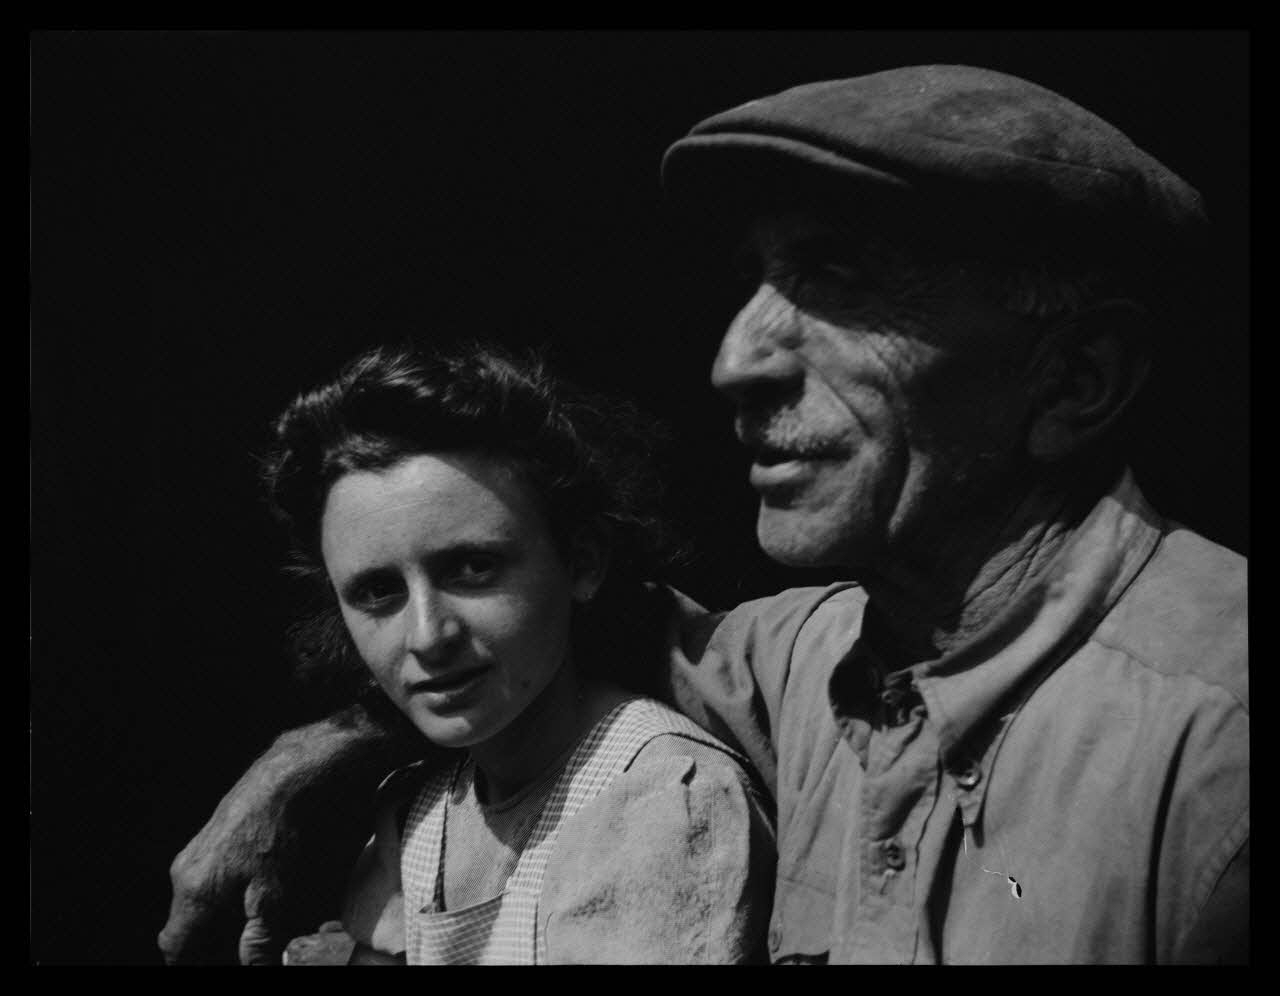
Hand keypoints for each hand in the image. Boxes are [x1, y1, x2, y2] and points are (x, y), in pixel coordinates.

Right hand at [158, 716, 397, 963]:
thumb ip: (259, 939)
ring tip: (271, 917)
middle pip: (189, 924)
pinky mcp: (219, 831)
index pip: (176, 947)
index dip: (192, 963)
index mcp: (192, 892)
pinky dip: (240, 889)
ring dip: (232, 915)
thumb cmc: (281, 832)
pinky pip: (219, 873)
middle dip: (218, 940)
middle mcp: (186, 870)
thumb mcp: (275, 894)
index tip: (218, 962)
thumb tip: (252, 966)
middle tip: (252, 943)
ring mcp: (200, 848)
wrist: (291, 774)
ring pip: (206, 898)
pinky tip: (273, 885)